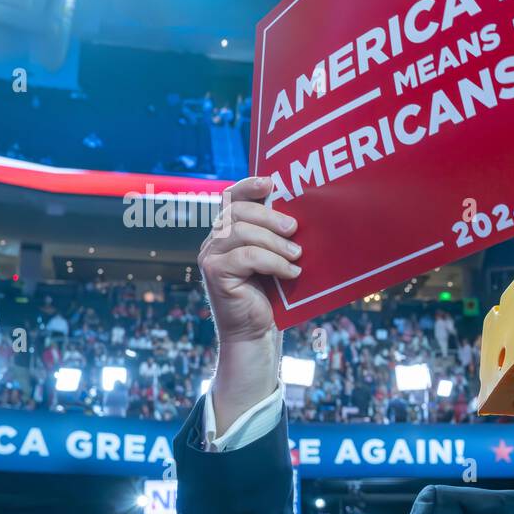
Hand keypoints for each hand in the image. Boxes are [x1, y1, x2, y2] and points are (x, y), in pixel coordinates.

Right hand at [197, 176, 299, 344]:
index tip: (271, 183)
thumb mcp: (275, 258)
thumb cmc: (270, 293)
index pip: (232, 197)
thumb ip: (278, 236)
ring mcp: (210, 255)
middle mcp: (214, 239)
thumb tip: (302, 215)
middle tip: (294, 229)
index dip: (249, 185)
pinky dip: (273, 262)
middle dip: (270, 217)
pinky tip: (291, 272)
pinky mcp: (214, 272)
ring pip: (241, 232)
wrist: (255, 330)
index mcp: (228, 230)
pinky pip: (245, 257)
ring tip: (297, 255)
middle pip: (238, 211)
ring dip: (274, 242)